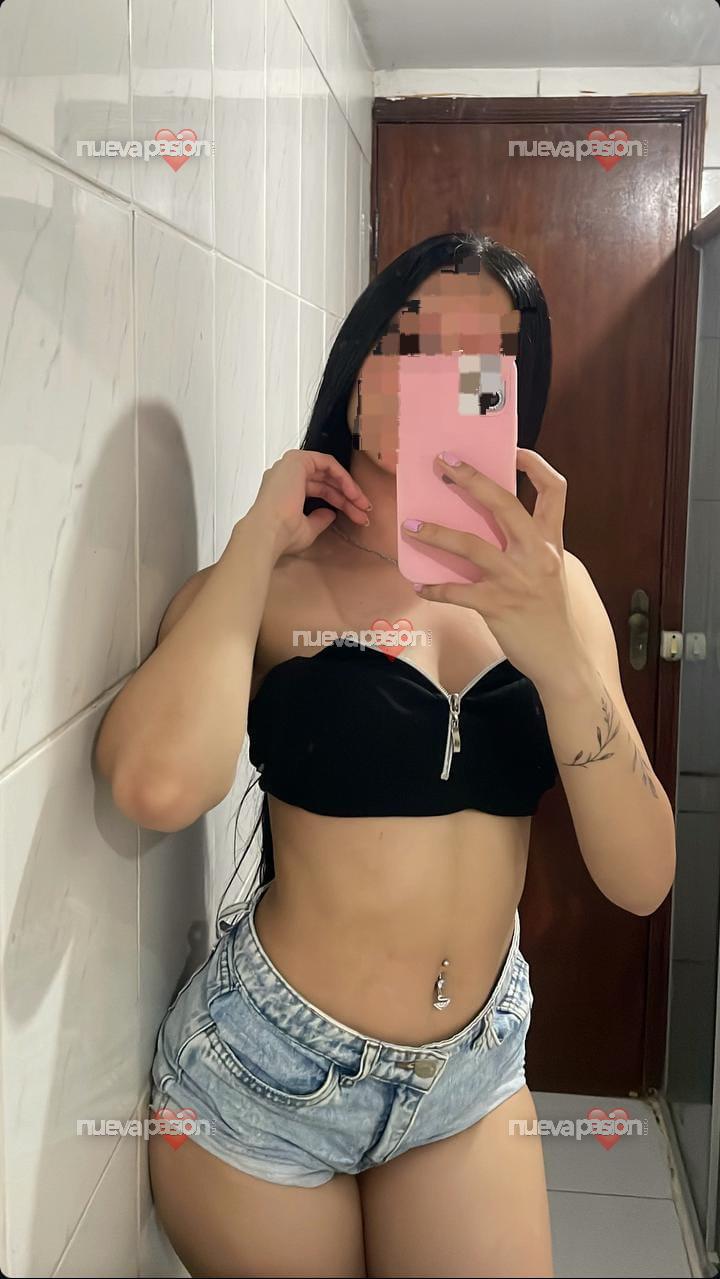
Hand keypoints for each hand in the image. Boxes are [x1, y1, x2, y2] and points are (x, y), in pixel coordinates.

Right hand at [244, 449, 371, 558]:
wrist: (268, 532)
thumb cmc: (282, 535)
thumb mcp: (307, 529)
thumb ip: (319, 519)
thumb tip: (331, 514)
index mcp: (285, 490)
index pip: (320, 490)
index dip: (341, 503)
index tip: (358, 517)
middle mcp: (286, 475)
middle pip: (326, 482)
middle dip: (348, 497)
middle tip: (365, 512)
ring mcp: (290, 465)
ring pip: (328, 472)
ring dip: (348, 487)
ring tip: (363, 505)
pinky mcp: (297, 460)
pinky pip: (327, 463)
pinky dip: (342, 476)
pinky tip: (353, 492)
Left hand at [400, 448, 586, 689]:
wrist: (563, 659)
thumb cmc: (552, 614)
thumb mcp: (550, 572)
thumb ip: (527, 548)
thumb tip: (486, 528)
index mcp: (551, 541)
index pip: (554, 490)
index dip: (535, 465)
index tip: (512, 450)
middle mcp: (535, 553)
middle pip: (503, 503)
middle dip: (470, 478)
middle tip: (442, 464)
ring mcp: (516, 579)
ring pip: (470, 545)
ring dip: (435, 533)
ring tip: (409, 526)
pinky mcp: (498, 606)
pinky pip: (457, 592)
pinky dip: (435, 588)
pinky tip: (420, 586)